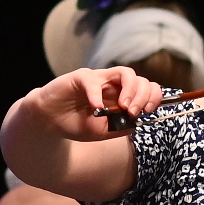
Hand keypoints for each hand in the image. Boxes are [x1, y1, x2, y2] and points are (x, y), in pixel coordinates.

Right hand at [27, 67, 166, 141]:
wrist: (50, 122)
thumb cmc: (76, 124)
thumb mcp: (103, 132)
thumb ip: (121, 127)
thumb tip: (137, 121)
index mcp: (121, 96)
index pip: (146, 88)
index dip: (152, 97)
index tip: (147, 111)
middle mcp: (113, 85)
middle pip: (140, 80)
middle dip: (143, 96)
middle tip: (134, 112)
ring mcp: (98, 79)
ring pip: (125, 72)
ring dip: (130, 90)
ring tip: (124, 107)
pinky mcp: (80, 78)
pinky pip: (93, 81)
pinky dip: (97, 95)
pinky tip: (97, 108)